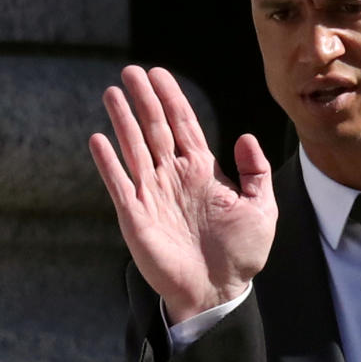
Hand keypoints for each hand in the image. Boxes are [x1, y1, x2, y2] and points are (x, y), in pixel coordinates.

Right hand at [90, 65, 276, 322]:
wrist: (219, 291)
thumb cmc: (242, 253)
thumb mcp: (262, 209)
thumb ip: (256, 172)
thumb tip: (244, 137)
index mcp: (203, 171)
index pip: (184, 126)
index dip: (172, 99)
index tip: (159, 74)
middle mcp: (175, 177)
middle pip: (155, 129)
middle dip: (144, 100)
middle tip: (131, 71)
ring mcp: (153, 194)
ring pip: (135, 148)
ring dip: (123, 120)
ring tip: (112, 92)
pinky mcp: (136, 215)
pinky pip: (119, 183)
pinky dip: (109, 162)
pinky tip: (98, 138)